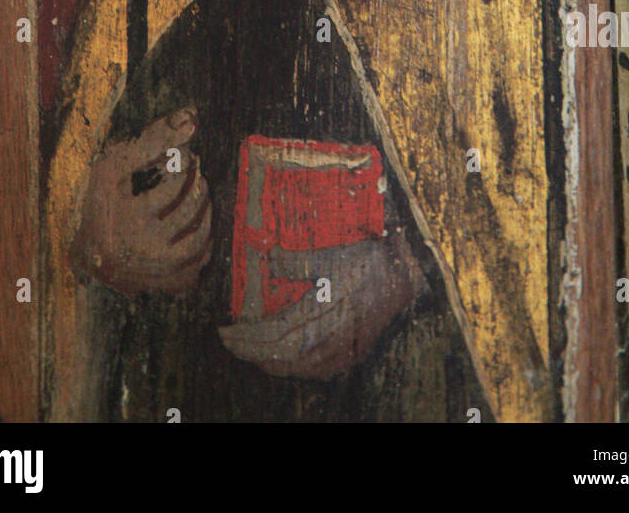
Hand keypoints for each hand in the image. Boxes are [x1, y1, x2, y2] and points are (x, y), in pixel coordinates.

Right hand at [70, 108, 211, 297]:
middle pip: (189, 211)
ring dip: (205, 209)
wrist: (90, 252)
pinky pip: (201, 261)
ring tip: (200, 190)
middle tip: (196, 169)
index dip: (182, 164)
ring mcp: (157, 271)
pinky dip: (205, 239)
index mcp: (127, 219)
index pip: (171, 186)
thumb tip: (191, 117)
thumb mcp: (116, 165)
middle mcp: (143, 250)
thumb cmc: (102, 201)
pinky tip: (197, 222)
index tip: (182, 157)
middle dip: (197, 183)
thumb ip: (152, 139)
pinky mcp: (168, 284)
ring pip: (199, 237)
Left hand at [218, 231, 423, 378]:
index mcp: (322, 315)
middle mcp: (329, 340)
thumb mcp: (330, 256)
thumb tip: (268, 258)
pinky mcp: (348, 356)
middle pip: (278, 356)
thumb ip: (297, 263)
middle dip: (249, 350)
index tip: (224, 331)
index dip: (245, 336)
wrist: (403, 279)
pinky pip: (312, 371)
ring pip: (293, 368)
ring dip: (266, 360)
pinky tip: (281, 358)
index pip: (273, 334)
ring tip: (248, 348)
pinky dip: (290, 367)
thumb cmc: (367, 264)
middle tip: (229, 340)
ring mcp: (340, 353)